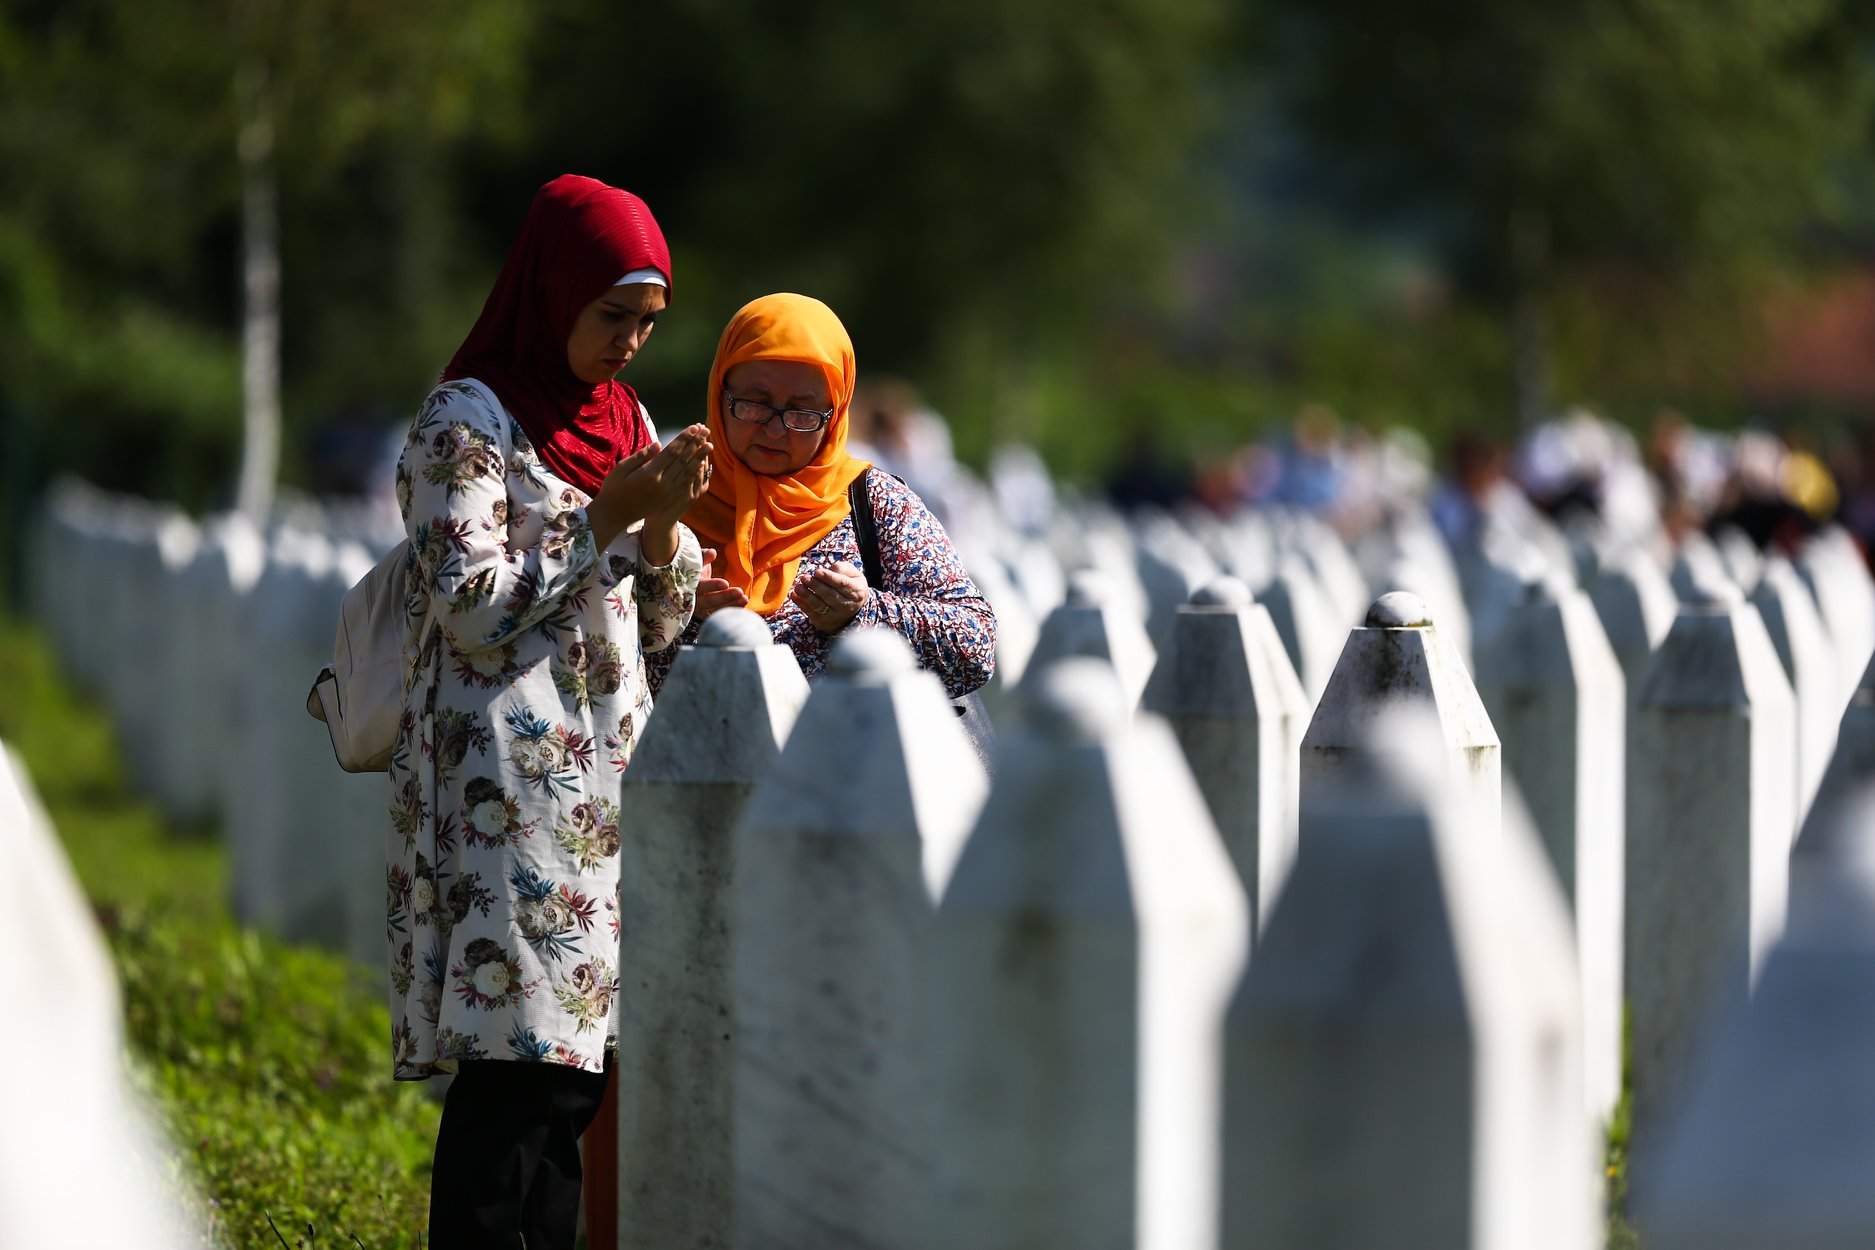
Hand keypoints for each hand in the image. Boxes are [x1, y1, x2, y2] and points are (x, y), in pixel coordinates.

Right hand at [591, 425, 713, 546]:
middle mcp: (662, 483)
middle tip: (706, 430)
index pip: (672, 451)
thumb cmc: (614, 489)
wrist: (615, 515)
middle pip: (684, 459)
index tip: (694, 427)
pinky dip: (695, 473)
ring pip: (688, 472)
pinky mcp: (669, 500)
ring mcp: (668, 493)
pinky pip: (686, 484)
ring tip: (709, 445)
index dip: (684, 438)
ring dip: (700, 457)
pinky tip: (701, 465)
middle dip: (696, 444)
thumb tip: (659, 444)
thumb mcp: (621, 469)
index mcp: (650, 473)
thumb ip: (641, 456)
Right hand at [693, 547, 748, 623]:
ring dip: (731, 605)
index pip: (699, 587)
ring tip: (745, 598)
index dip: (711, 586)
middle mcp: (690, 600)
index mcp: (686, 585)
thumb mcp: (695, 560)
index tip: (725, 583)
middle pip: (707, 602)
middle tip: (739, 592)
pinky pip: (718, 614)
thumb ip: (702, 557)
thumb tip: (712, 553)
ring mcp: (698, 609)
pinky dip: (731, 609)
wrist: (685, 579)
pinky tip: (743, 603)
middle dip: (724, 597)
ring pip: (714, 610)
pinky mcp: (706, 613)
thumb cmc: (691, 567)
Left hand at [791, 561, 868, 633]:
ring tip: (798, 586)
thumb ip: (843, 568)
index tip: (817, 572)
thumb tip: (831, 569)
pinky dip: (801, 604)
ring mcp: (835, 616)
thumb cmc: (849, 585)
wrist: (851, 607)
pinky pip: (810, 613)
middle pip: (830, 595)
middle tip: (804, 577)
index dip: (829, 578)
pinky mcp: (824, 622)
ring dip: (806, 595)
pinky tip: (794, 595)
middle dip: (815, 586)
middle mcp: (848, 606)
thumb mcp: (852, 573)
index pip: (842, 584)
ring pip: (819, 605)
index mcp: (857, 592)